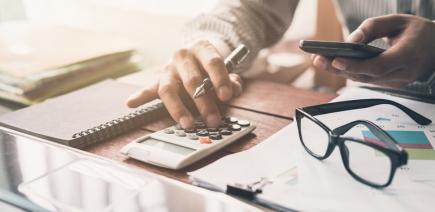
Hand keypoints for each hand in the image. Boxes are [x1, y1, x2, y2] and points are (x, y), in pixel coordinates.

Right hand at [126, 40, 242, 128]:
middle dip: (204, 102)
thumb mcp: (226, 70)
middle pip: (192, 80)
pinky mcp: (158, 80)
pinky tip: (131, 103)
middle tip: (213, 119)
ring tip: (187, 124)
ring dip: (178, 109)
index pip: (212, 63)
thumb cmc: (211, 66)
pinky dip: (140, 97)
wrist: (196, 54)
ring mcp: (168, 68)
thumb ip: (232, 81)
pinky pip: (148, 89)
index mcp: (202, 48)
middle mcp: (182, 56)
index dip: (220, 80)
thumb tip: (233, 91)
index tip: (227, 96)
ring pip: (169, 89)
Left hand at [312, 14, 434, 87]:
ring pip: (364, 80)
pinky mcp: (391, 84)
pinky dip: (350, 72)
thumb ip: (374, 27)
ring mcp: (397, 82)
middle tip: (318, 59)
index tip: (336, 59)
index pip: (378, 66)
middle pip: (366, 76)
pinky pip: (367, 79)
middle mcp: (403, 73)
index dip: (355, 65)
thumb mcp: (399, 20)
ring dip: (340, 71)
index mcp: (408, 55)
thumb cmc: (418, 32)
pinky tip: (333, 64)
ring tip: (320, 60)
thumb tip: (351, 40)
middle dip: (338, 68)